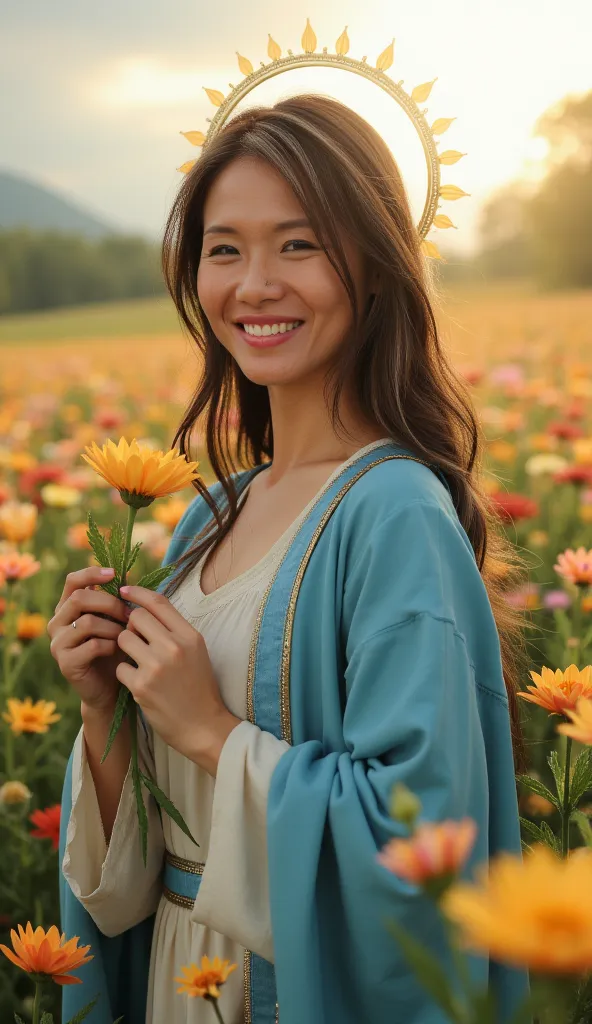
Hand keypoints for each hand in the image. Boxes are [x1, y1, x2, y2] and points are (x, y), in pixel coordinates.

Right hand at [47, 567, 129, 712]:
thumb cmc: (114, 649)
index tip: (114, 574)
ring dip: (113, 627)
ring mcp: (57, 644)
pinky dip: (111, 645)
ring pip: (87, 622)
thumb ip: (114, 601)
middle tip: (129, 614)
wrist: (108, 687)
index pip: (73, 581)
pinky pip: (92, 645)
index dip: (92, 573)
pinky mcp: (65, 663)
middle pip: (79, 599)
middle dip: (110, 603)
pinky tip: (119, 651)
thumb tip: (127, 577)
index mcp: (67, 608)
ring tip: (126, 635)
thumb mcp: (114, 621)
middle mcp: (57, 623)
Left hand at [115, 585, 240, 773]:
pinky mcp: (142, 686)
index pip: (158, 602)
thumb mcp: (196, 651)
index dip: (138, 592)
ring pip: (123, 639)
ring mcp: (156, 666)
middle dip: (131, 625)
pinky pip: (119, 666)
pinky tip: (138, 682)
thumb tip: (144, 606)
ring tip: (138, 661)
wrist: (203, 726)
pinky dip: (124, 673)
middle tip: (136, 639)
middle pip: (136, 617)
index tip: (124, 590)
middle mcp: (174, 647)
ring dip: (125, 648)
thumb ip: (174, 629)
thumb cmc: (198, 686)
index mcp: (190, 635)